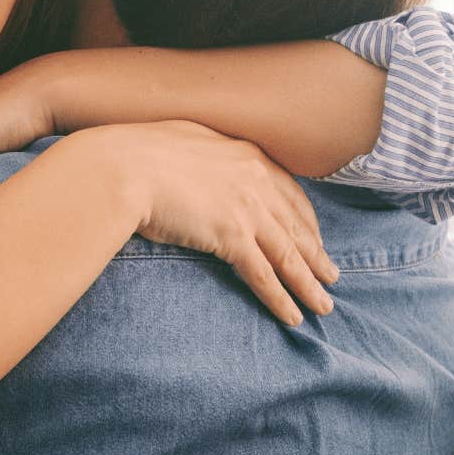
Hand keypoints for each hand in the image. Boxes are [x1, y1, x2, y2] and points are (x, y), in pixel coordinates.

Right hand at [84, 120, 339, 325]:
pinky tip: (293, 316)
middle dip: (316, 256)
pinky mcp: (231, 236)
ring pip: (288, 254)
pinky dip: (280, 298)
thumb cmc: (137, 152)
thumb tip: (199, 162)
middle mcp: (255, 180)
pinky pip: (264, 274)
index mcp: (246, 155)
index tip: (316, 240)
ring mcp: (246, 208)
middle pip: (296, 226)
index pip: (289, 193)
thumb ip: (205, 154)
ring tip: (323, 306)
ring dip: (309, 284)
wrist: (121, 166)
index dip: (306, 221)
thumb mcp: (182, 138)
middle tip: (332, 277)